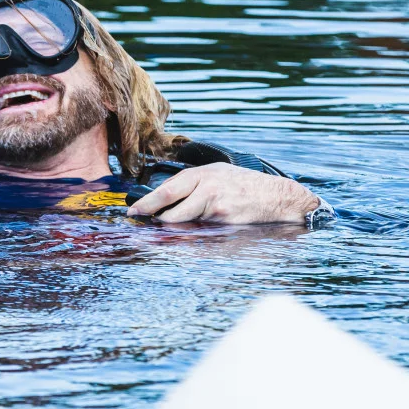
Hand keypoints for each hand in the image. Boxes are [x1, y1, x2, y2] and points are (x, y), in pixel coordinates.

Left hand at [125, 163, 323, 224]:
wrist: (275, 197)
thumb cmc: (244, 185)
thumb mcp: (218, 173)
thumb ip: (193, 183)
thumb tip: (166, 198)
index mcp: (203, 174)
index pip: (167, 189)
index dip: (147, 202)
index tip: (134, 210)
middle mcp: (206, 188)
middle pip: (170, 205)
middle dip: (153, 217)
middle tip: (143, 223)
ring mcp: (215, 206)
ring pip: (182, 222)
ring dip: (172, 229)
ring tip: (168, 230)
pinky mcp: (223, 222)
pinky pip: (200, 232)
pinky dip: (192, 235)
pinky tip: (192, 234)